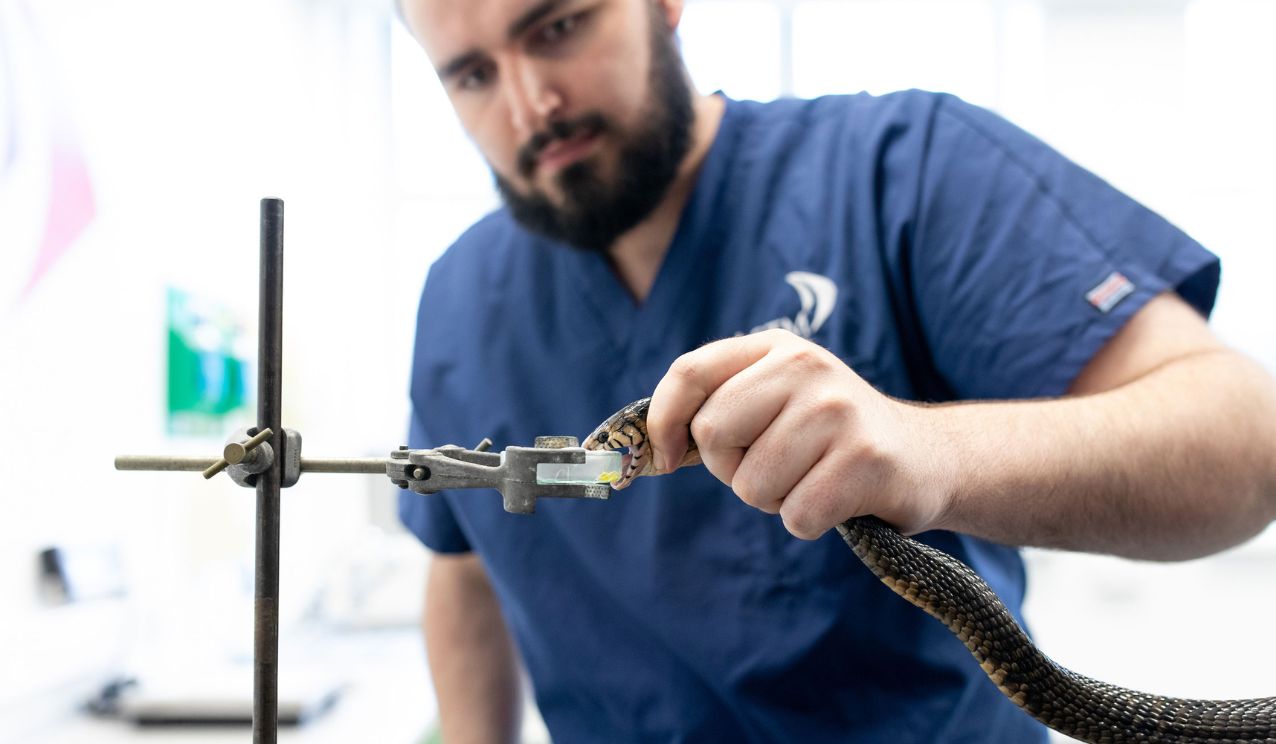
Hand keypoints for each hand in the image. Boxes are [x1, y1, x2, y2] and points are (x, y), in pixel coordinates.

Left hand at [646, 329, 952, 537]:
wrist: (927, 457)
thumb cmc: (830, 437)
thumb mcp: (776, 401)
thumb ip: (716, 408)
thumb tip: (644, 449)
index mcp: (776, 348)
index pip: (689, 372)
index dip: (662, 421)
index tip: (664, 459)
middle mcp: (806, 367)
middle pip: (713, 433)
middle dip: (730, 469)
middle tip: (772, 468)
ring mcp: (838, 410)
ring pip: (752, 484)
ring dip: (773, 500)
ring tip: (812, 479)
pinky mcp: (865, 460)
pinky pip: (795, 515)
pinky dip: (807, 521)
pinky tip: (837, 500)